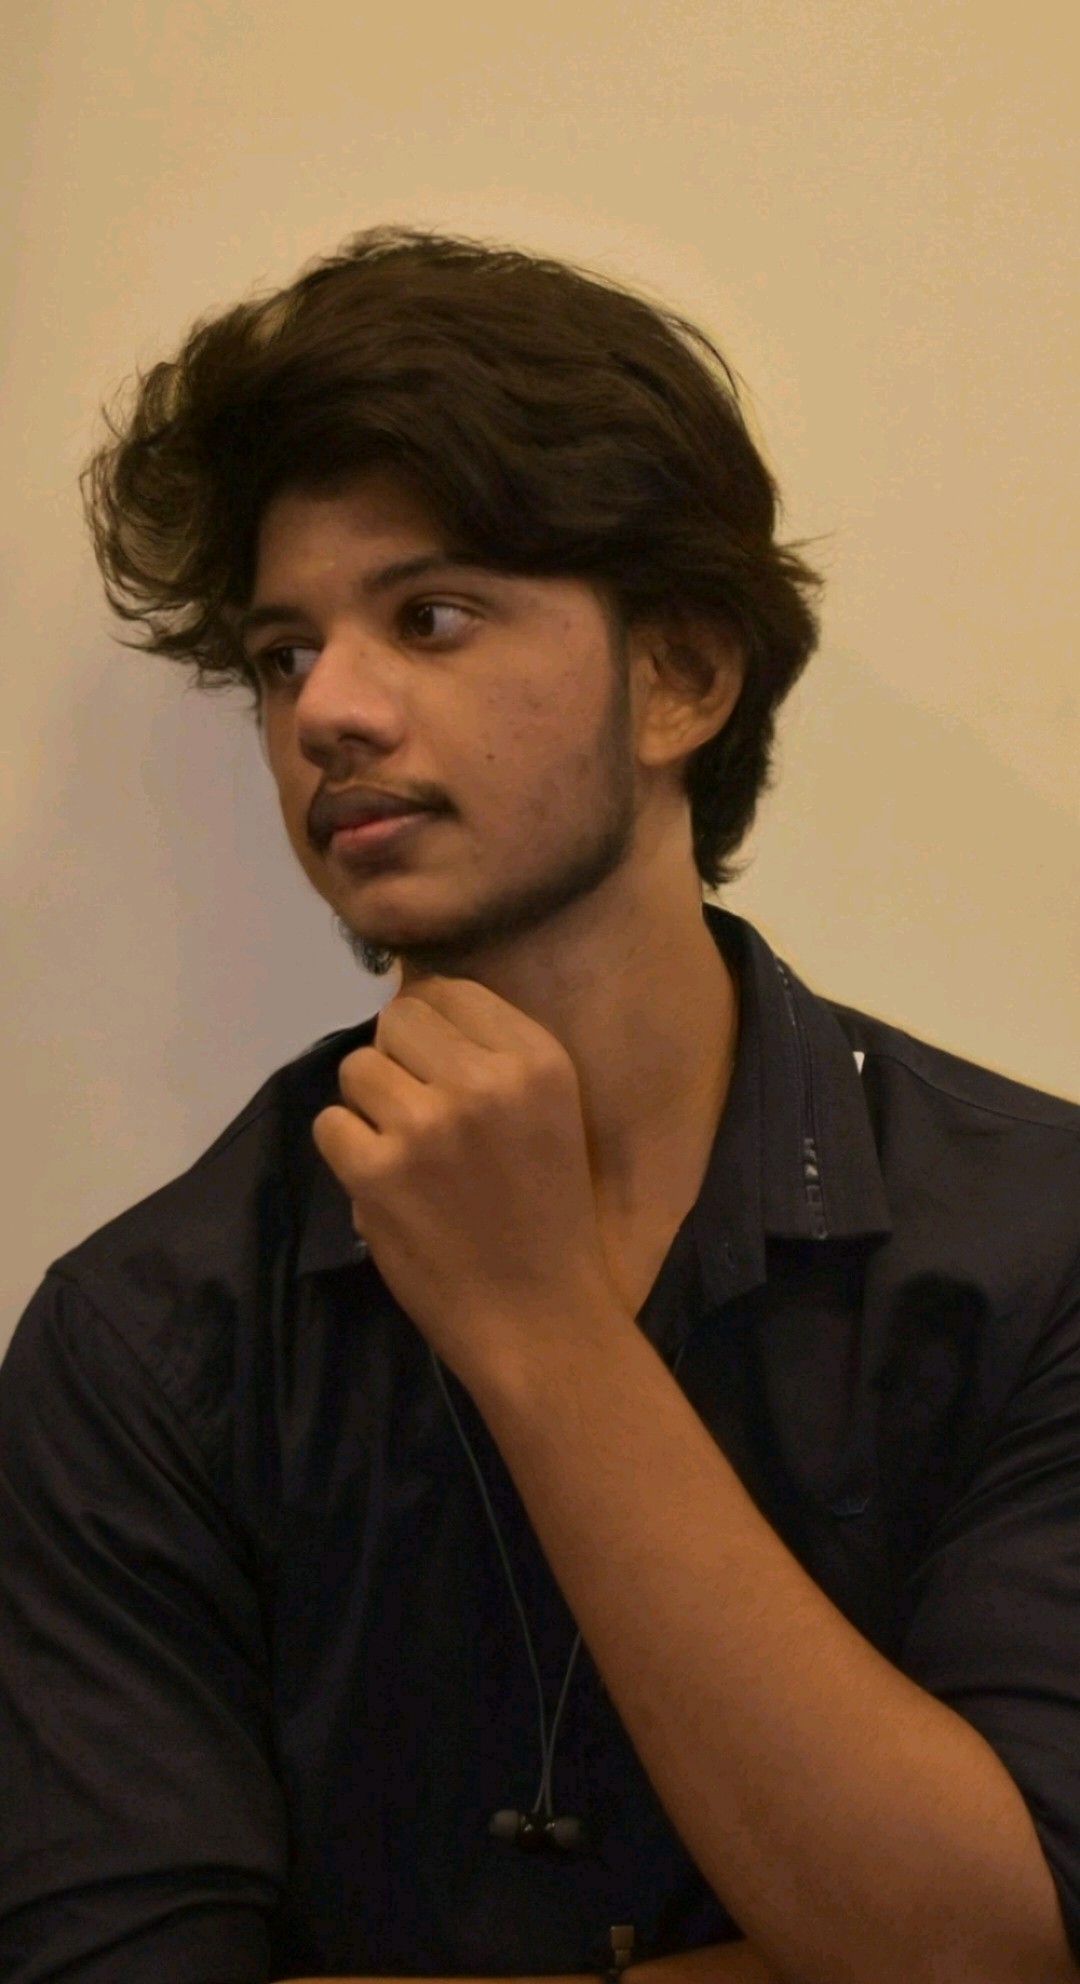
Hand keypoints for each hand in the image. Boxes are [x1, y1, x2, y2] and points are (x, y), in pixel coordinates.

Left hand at [311, 976, 632, 1392]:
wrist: (538, 1317)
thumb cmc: (545, 1214)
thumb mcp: (549, 1112)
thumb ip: (489, 1055)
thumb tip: (404, 1002)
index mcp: (538, 1060)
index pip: (451, 992)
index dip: (434, 1029)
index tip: (442, 1070)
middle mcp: (484, 1081)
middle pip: (398, 1021)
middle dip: (400, 1061)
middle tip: (423, 1113)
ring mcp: (426, 1126)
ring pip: (357, 1069)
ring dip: (371, 1106)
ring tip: (405, 1150)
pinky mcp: (377, 1173)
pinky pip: (330, 1125)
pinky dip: (349, 1152)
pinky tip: (385, 1183)